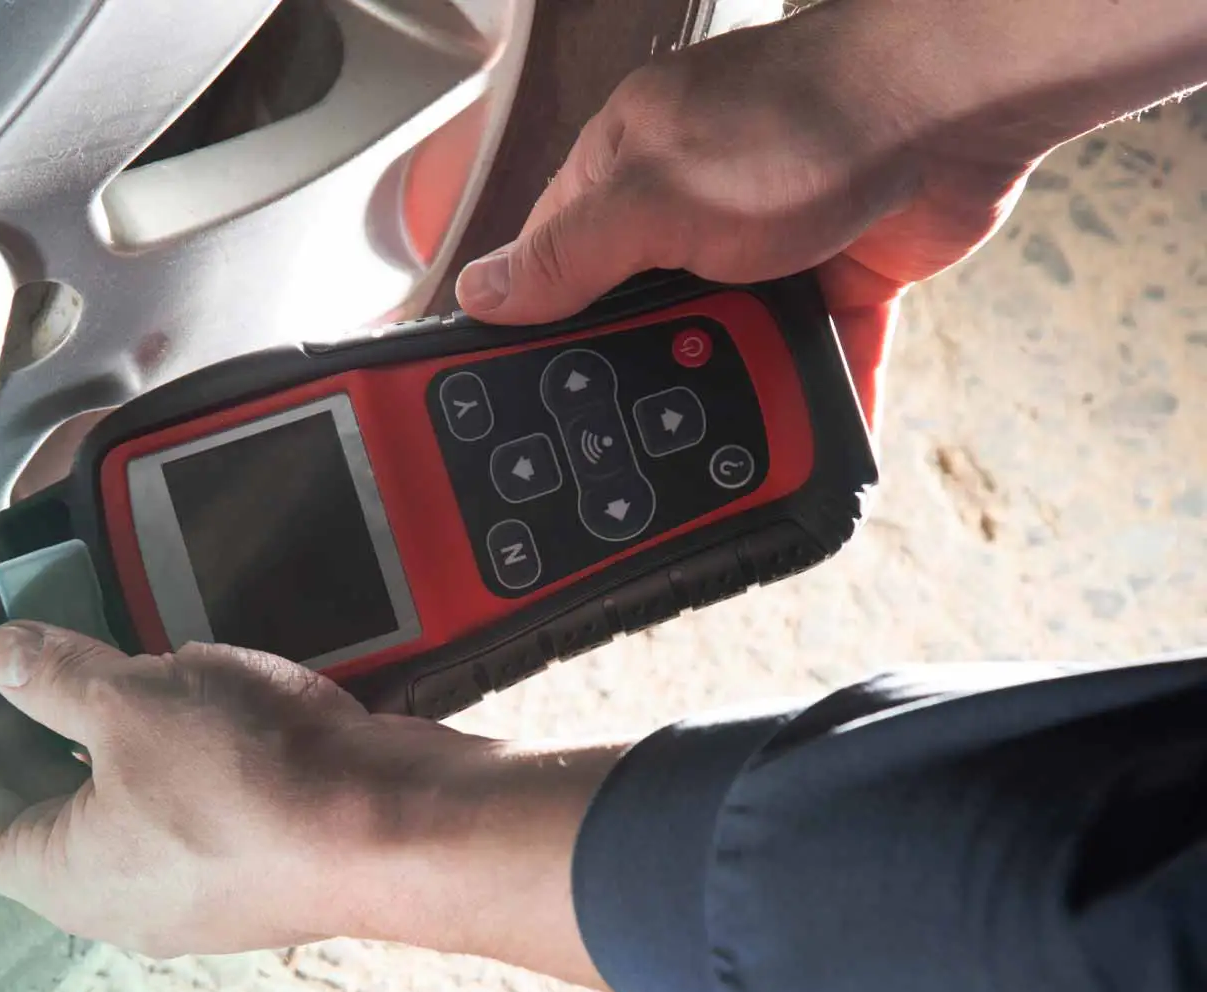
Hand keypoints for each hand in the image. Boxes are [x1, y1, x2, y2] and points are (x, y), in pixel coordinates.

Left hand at [0, 569, 621, 979]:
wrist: (397, 824)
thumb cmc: (264, 790)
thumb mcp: (133, 706)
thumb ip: (51, 674)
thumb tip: (0, 653)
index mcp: (59, 872)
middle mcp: (108, 882)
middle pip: (14, 791)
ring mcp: (173, 862)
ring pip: (86, 780)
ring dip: (64, 700)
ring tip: (62, 618)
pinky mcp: (230, 833)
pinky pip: (152, 777)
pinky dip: (128, 718)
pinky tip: (142, 657)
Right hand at [456, 9, 1041, 426]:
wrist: (955, 108)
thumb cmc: (806, 119)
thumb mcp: (654, 198)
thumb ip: (568, 254)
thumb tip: (481, 292)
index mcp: (627, 170)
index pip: (556, 262)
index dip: (540, 326)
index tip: (531, 391)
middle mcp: (691, 203)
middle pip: (644, 314)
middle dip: (651, 366)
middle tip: (644, 423)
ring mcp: (768, 241)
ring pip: (729, 340)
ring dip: (737, 383)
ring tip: (737, 435)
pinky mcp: (837, 274)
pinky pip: (816, 351)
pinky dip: (819, 392)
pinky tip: (814, 438)